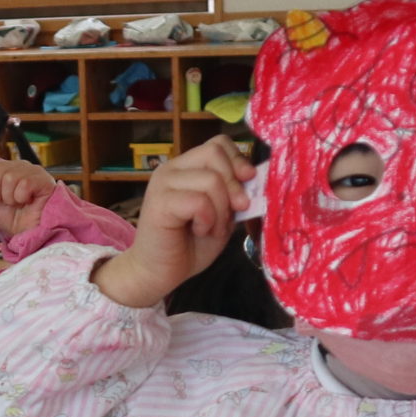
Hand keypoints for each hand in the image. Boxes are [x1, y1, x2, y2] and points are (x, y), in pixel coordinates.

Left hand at [0, 155, 57, 239]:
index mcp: (3, 170)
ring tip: (17, 203)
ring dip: (9, 197)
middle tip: (6, 202)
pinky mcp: (43, 179)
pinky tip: (28, 201)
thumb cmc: (14, 219)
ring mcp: (31, 171)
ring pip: (9, 177)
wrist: (30, 233)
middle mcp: (17, 166)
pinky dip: (22, 198)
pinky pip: (24, 184)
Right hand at [94, 135, 244, 308]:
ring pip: (211, 180)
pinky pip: (199, 201)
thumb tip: (256, 179)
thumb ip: (235, 195)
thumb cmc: (190, 246)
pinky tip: (199, 231)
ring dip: (220, 210)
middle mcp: (172, 168)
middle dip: (233, 186)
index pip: (217, 143)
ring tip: (211, 228)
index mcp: (187, 167)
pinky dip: (207, 220)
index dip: (237, 159)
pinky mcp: (160, 202)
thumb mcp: (222, 215)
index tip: (249, 181)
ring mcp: (163, 183)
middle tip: (232, 213)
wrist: (159, 273)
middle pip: (215, 155)